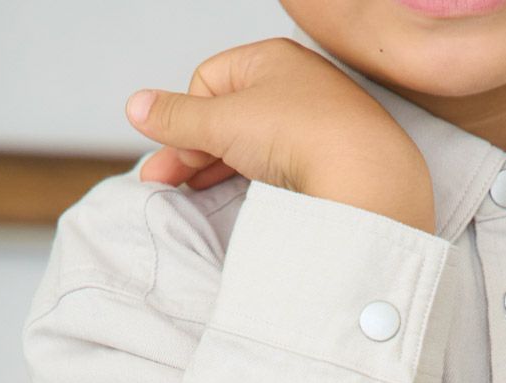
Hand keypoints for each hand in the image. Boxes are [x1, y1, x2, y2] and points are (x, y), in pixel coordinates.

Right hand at [124, 38, 435, 232]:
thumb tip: (136, 106)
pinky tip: (251, 200)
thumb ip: (175, 117)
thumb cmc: (302, 137)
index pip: (207, 81)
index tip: (178, 154)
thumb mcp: (224, 123)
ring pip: (255, 144)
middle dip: (193, 149)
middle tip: (164, 184)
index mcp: (271, 59)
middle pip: (229, 116)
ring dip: (223, 168)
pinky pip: (284, 168)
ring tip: (197, 196)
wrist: (369, 181)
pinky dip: (261, 183)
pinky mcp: (334, 161)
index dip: (188, 119)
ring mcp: (318, 123)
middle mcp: (298, 84)